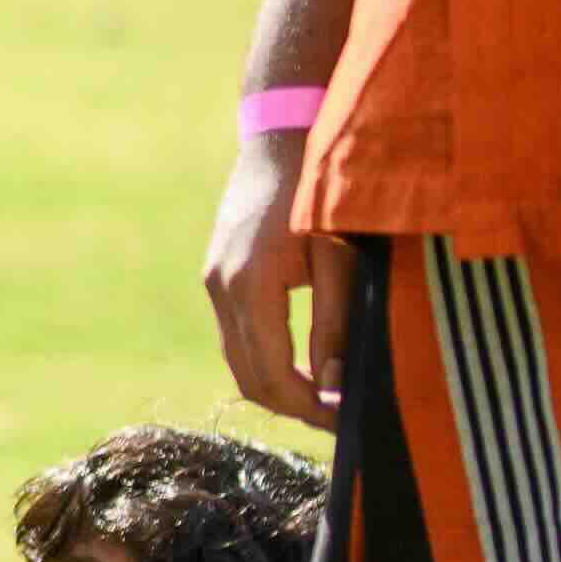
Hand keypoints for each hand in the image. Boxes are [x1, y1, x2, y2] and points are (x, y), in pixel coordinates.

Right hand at [203, 117, 344, 424]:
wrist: (281, 140)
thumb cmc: (323, 195)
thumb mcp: (342, 261)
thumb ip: (337, 324)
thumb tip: (332, 385)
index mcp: (252, 286)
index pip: (273, 375)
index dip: (308, 407)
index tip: (346, 421)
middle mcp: (222, 288)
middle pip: (247, 377)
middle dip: (292, 406)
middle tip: (339, 418)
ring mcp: (214, 281)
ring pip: (237, 361)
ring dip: (277, 387)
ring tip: (324, 396)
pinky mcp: (218, 274)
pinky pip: (236, 336)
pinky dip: (265, 361)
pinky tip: (303, 362)